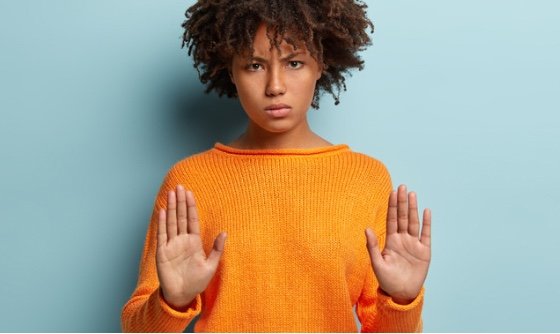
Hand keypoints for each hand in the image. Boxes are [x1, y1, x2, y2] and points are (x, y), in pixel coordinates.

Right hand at [156, 184, 226, 309]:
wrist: (182, 295)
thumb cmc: (197, 282)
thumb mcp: (211, 265)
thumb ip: (217, 249)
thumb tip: (225, 232)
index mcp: (194, 242)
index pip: (192, 220)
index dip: (191, 207)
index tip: (190, 193)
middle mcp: (182, 241)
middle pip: (181, 217)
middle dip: (180, 202)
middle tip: (180, 187)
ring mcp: (172, 245)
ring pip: (171, 222)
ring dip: (171, 208)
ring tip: (171, 194)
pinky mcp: (162, 252)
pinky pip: (162, 235)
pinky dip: (162, 223)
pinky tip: (162, 211)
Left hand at [365, 184, 430, 303]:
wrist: (401, 294)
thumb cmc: (387, 280)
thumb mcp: (377, 263)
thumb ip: (372, 246)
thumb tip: (366, 228)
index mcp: (391, 241)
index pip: (391, 219)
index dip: (392, 206)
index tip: (392, 192)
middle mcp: (403, 239)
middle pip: (402, 217)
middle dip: (402, 202)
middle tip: (402, 186)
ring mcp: (414, 244)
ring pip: (413, 222)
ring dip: (413, 208)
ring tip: (412, 194)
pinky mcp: (424, 252)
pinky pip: (426, 234)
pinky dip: (426, 223)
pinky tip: (426, 211)